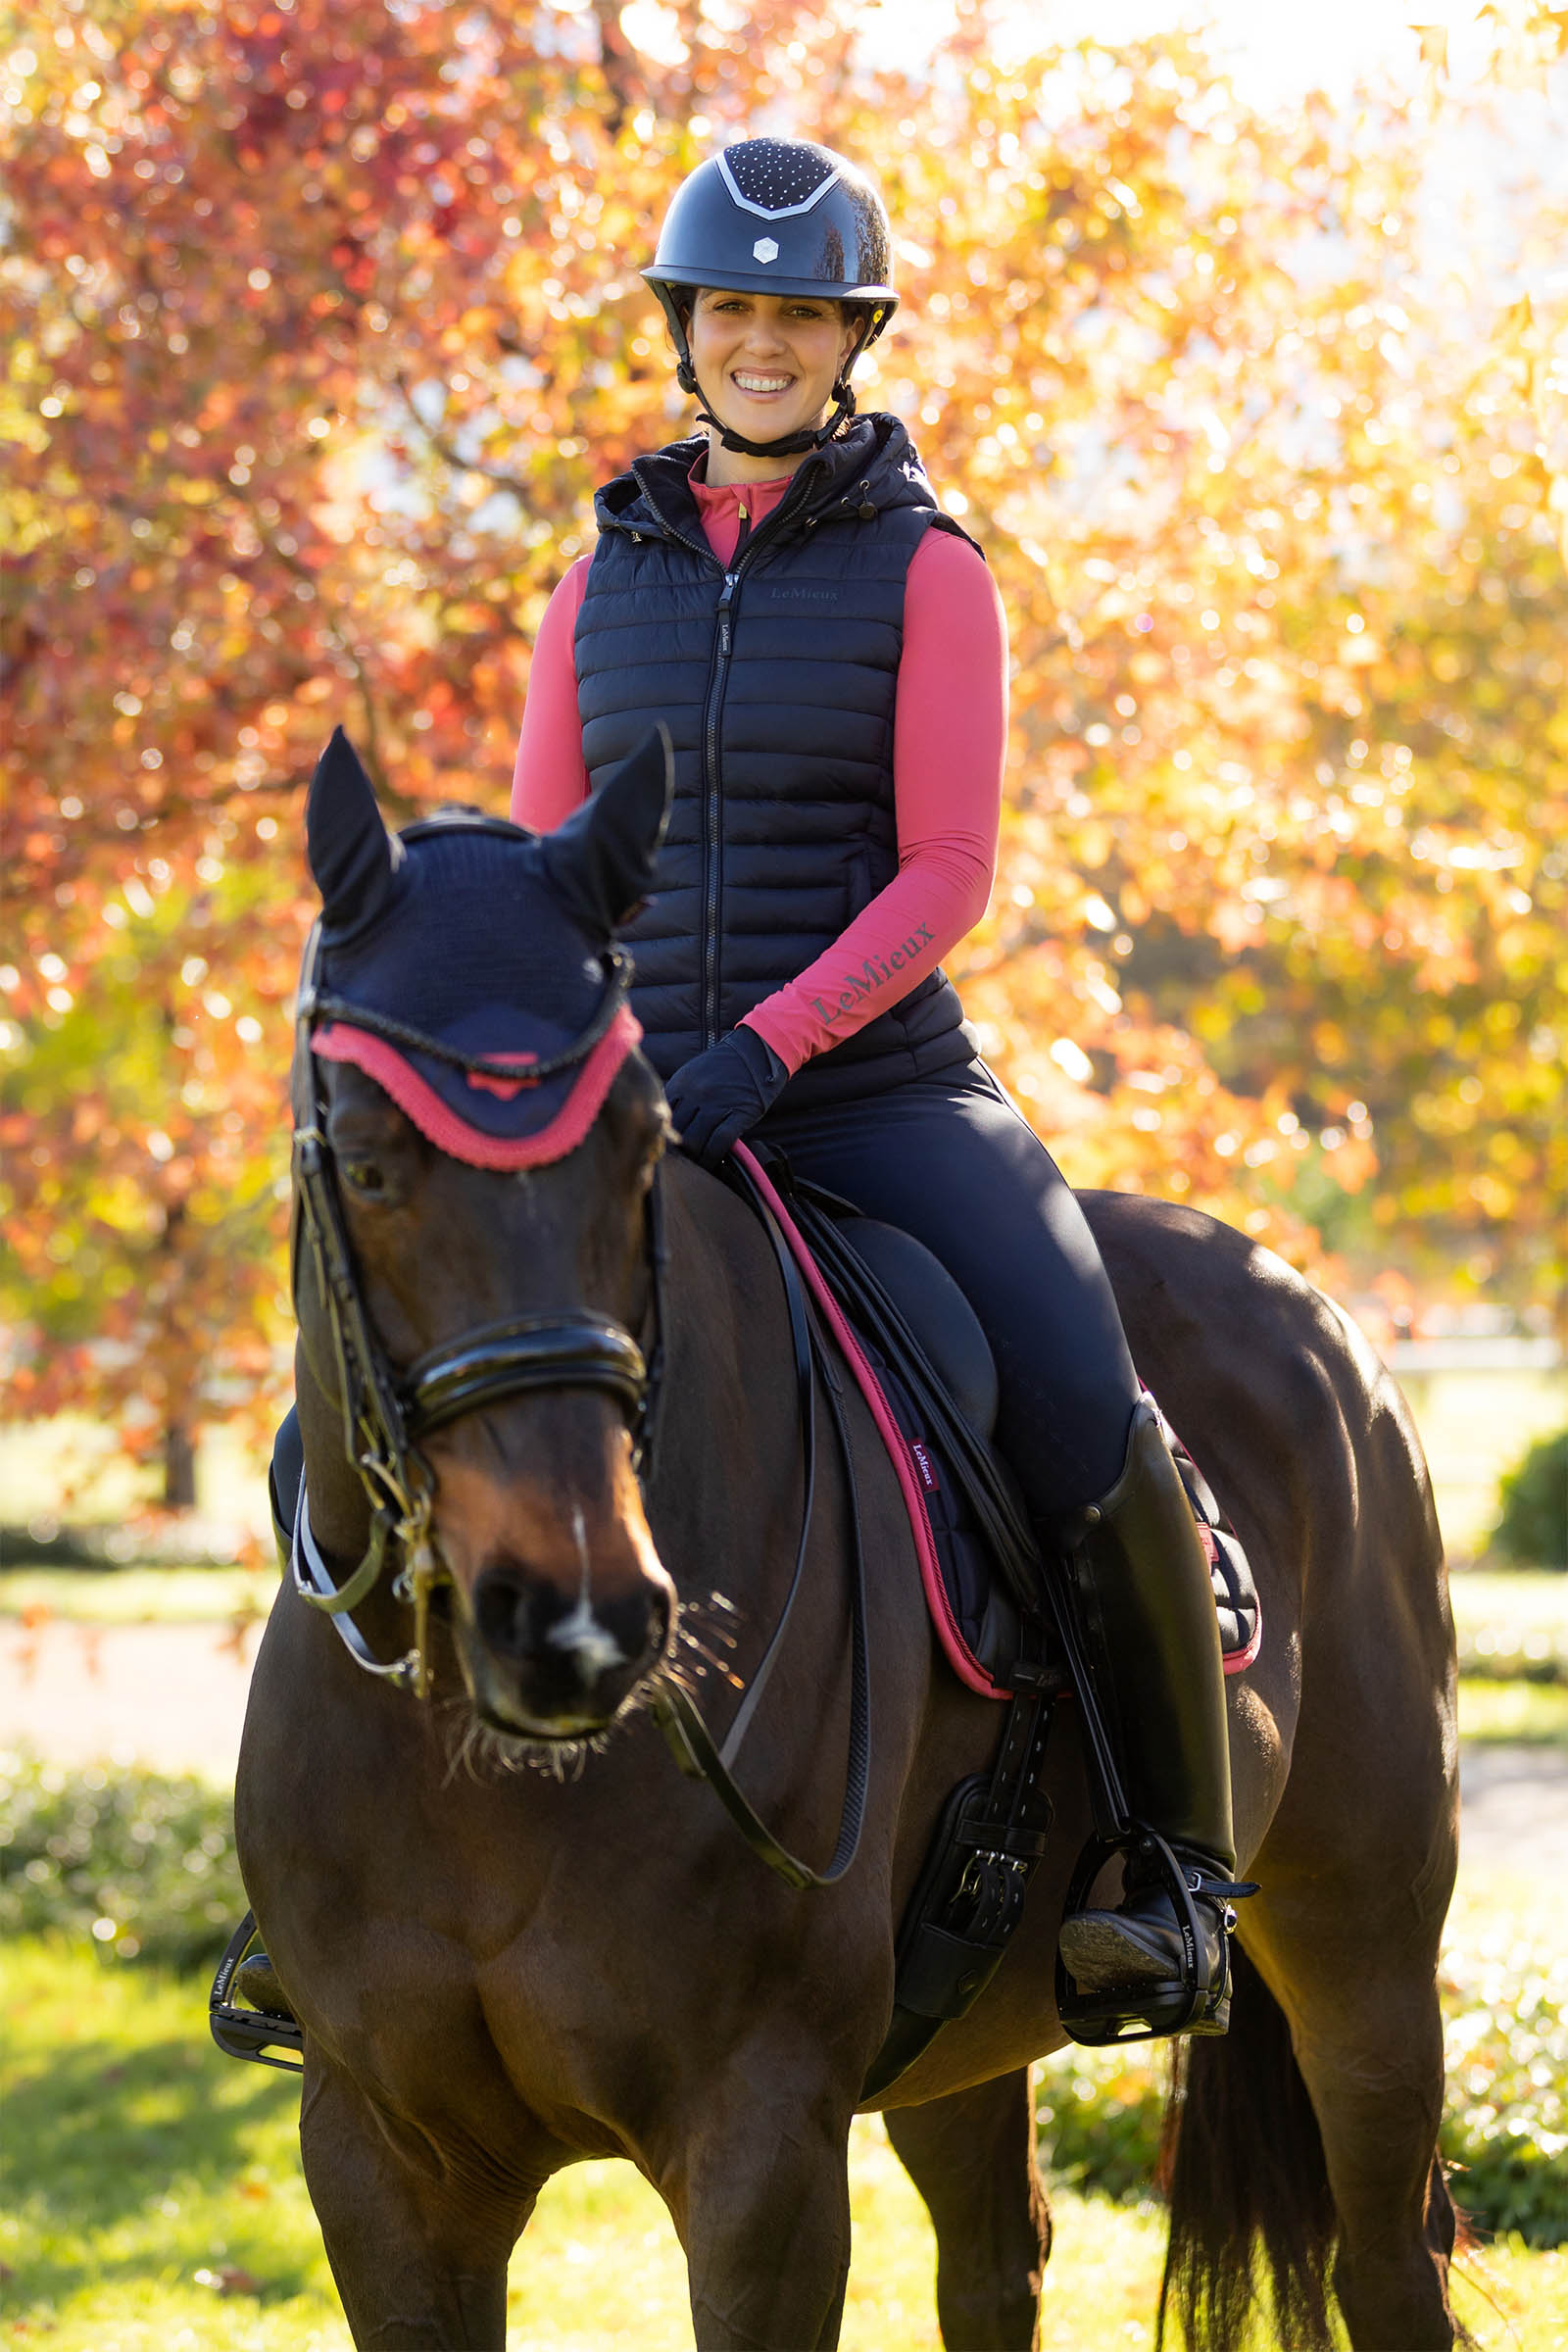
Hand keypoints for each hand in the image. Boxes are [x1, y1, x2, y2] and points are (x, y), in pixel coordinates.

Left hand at [663, 1027, 788, 1168]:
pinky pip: (719, 1143)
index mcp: (681, 1083)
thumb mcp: (694, 1073)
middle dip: (678, 1149)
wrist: (757, 1050)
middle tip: (682, 1161)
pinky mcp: (739, 1114)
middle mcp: (696, 1094)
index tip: (669, 1146)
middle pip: (677, 1132)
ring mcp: (717, 1104)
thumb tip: (667, 1123)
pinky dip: (712, 1158)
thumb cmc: (724, 1064)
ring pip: (695, 1141)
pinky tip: (712, 1164)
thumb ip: (679, 1095)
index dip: (664, 1135)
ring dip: (695, 1157)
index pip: (663, 1117)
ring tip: (697, 1165)